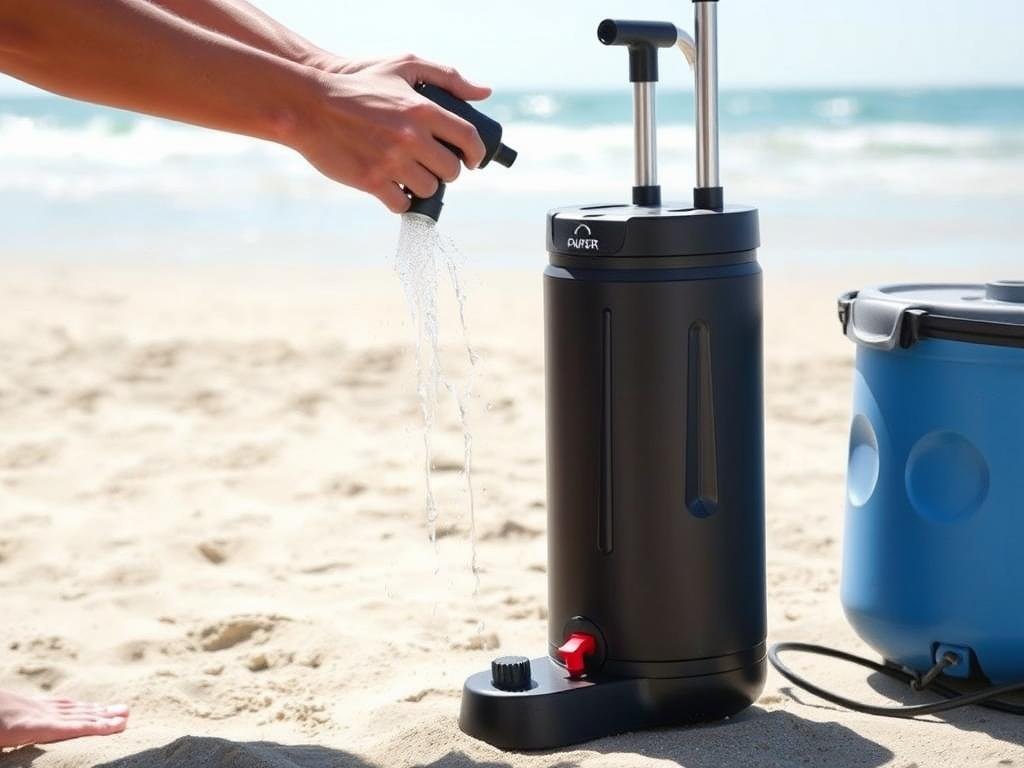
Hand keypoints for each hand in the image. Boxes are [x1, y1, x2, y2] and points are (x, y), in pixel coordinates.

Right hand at [290, 54, 491, 212]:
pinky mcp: (371, 181)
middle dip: (447, 171)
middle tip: (436, 167)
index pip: (468, 139)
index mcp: (423, 109)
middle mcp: (411, 137)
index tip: (472, 160)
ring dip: (423, 186)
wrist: (308, 105)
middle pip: (450, 170)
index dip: (476, 154)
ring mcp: (391, 162)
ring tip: (412, 175)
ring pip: (428, 189)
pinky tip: (395, 190)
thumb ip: (447, 76)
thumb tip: (485, 92)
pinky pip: (401, 204)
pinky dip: (401, 201)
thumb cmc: (358, 84)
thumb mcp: (403, 66)